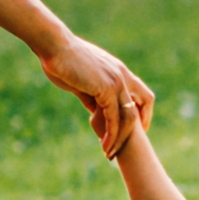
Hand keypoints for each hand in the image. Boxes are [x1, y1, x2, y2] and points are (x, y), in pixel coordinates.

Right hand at [38, 33, 154, 159]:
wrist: (54, 46)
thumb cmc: (61, 60)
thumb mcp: (81, 81)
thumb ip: (91, 96)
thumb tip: (94, 111)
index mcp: (118, 70)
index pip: (141, 93)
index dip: (141, 111)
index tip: (134, 128)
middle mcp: (122, 75)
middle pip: (144, 103)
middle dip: (139, 127)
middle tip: (128, 145)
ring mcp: (116, 81)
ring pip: (129, 116)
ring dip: (121, 137)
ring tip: (110, 153)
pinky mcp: (106, 89)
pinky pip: (114, 118)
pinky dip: (111, 134)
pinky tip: (104, 145)